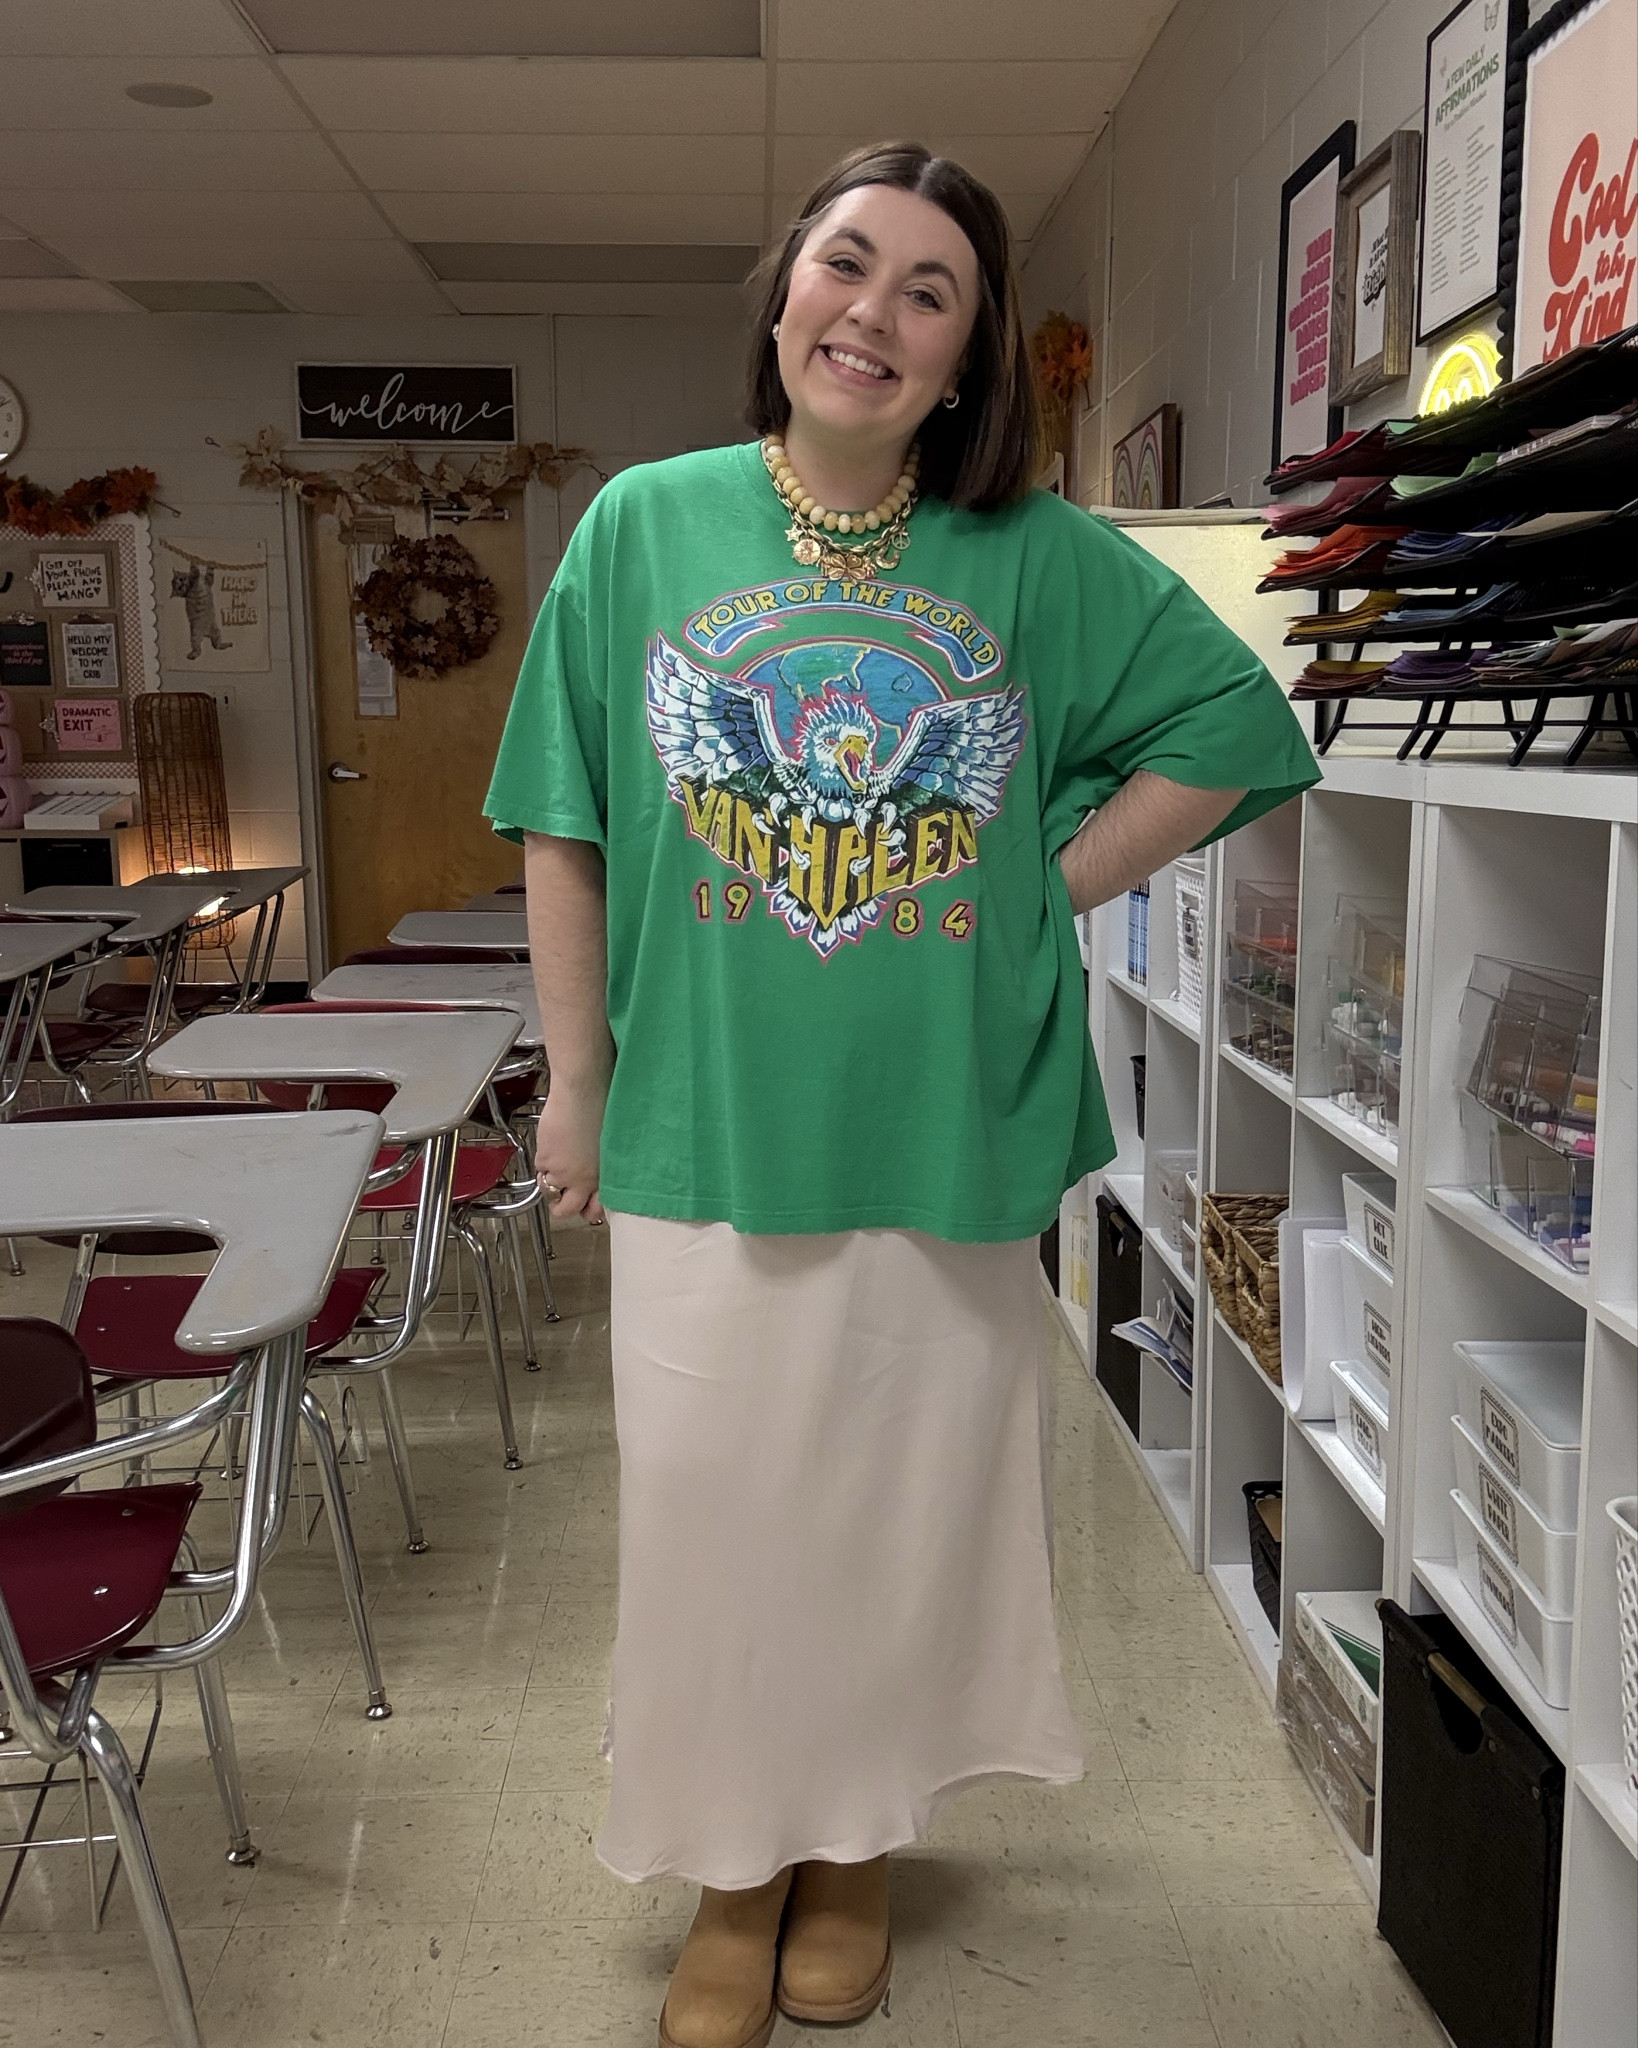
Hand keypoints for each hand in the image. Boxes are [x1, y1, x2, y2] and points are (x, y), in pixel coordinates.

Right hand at [535, 1079, 606, 1224]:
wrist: (582, 1093)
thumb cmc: (604, 1108)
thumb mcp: (612, 1143)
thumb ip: (604, 1164)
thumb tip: (597, 1172)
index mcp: (607, 1177)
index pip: (596, 1208)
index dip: (588, 1209)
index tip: (585, 1204)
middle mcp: (585, 1180)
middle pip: (568, 1209)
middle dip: (562, 1207)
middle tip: (560, 1199)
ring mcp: (564, 1172)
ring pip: (549, 1189)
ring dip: (550, 1181)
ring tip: (555, 1162)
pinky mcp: (546, 1160)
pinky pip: (540, 1169)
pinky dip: (543, 1160)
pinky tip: (552, 1143)